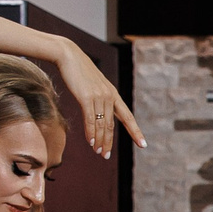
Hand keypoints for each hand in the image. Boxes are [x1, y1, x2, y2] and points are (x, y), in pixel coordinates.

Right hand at [56, 42, 144, 159]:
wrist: (69, 56)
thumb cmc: (80, 72)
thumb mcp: (94, 87)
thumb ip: (98, 100)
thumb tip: (98, 115)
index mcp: (113, 95)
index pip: (128, 117)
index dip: (136, 132)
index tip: (143, 145)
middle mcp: (109, 97)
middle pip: (112, 125)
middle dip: (109, 142)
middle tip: (106, 155)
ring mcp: (99, 97)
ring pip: (102, 125)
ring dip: (100, 140)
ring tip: (98, 152)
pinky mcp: (86, 97)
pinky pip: (91, 119)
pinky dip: (91, 133)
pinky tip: (91, 142)